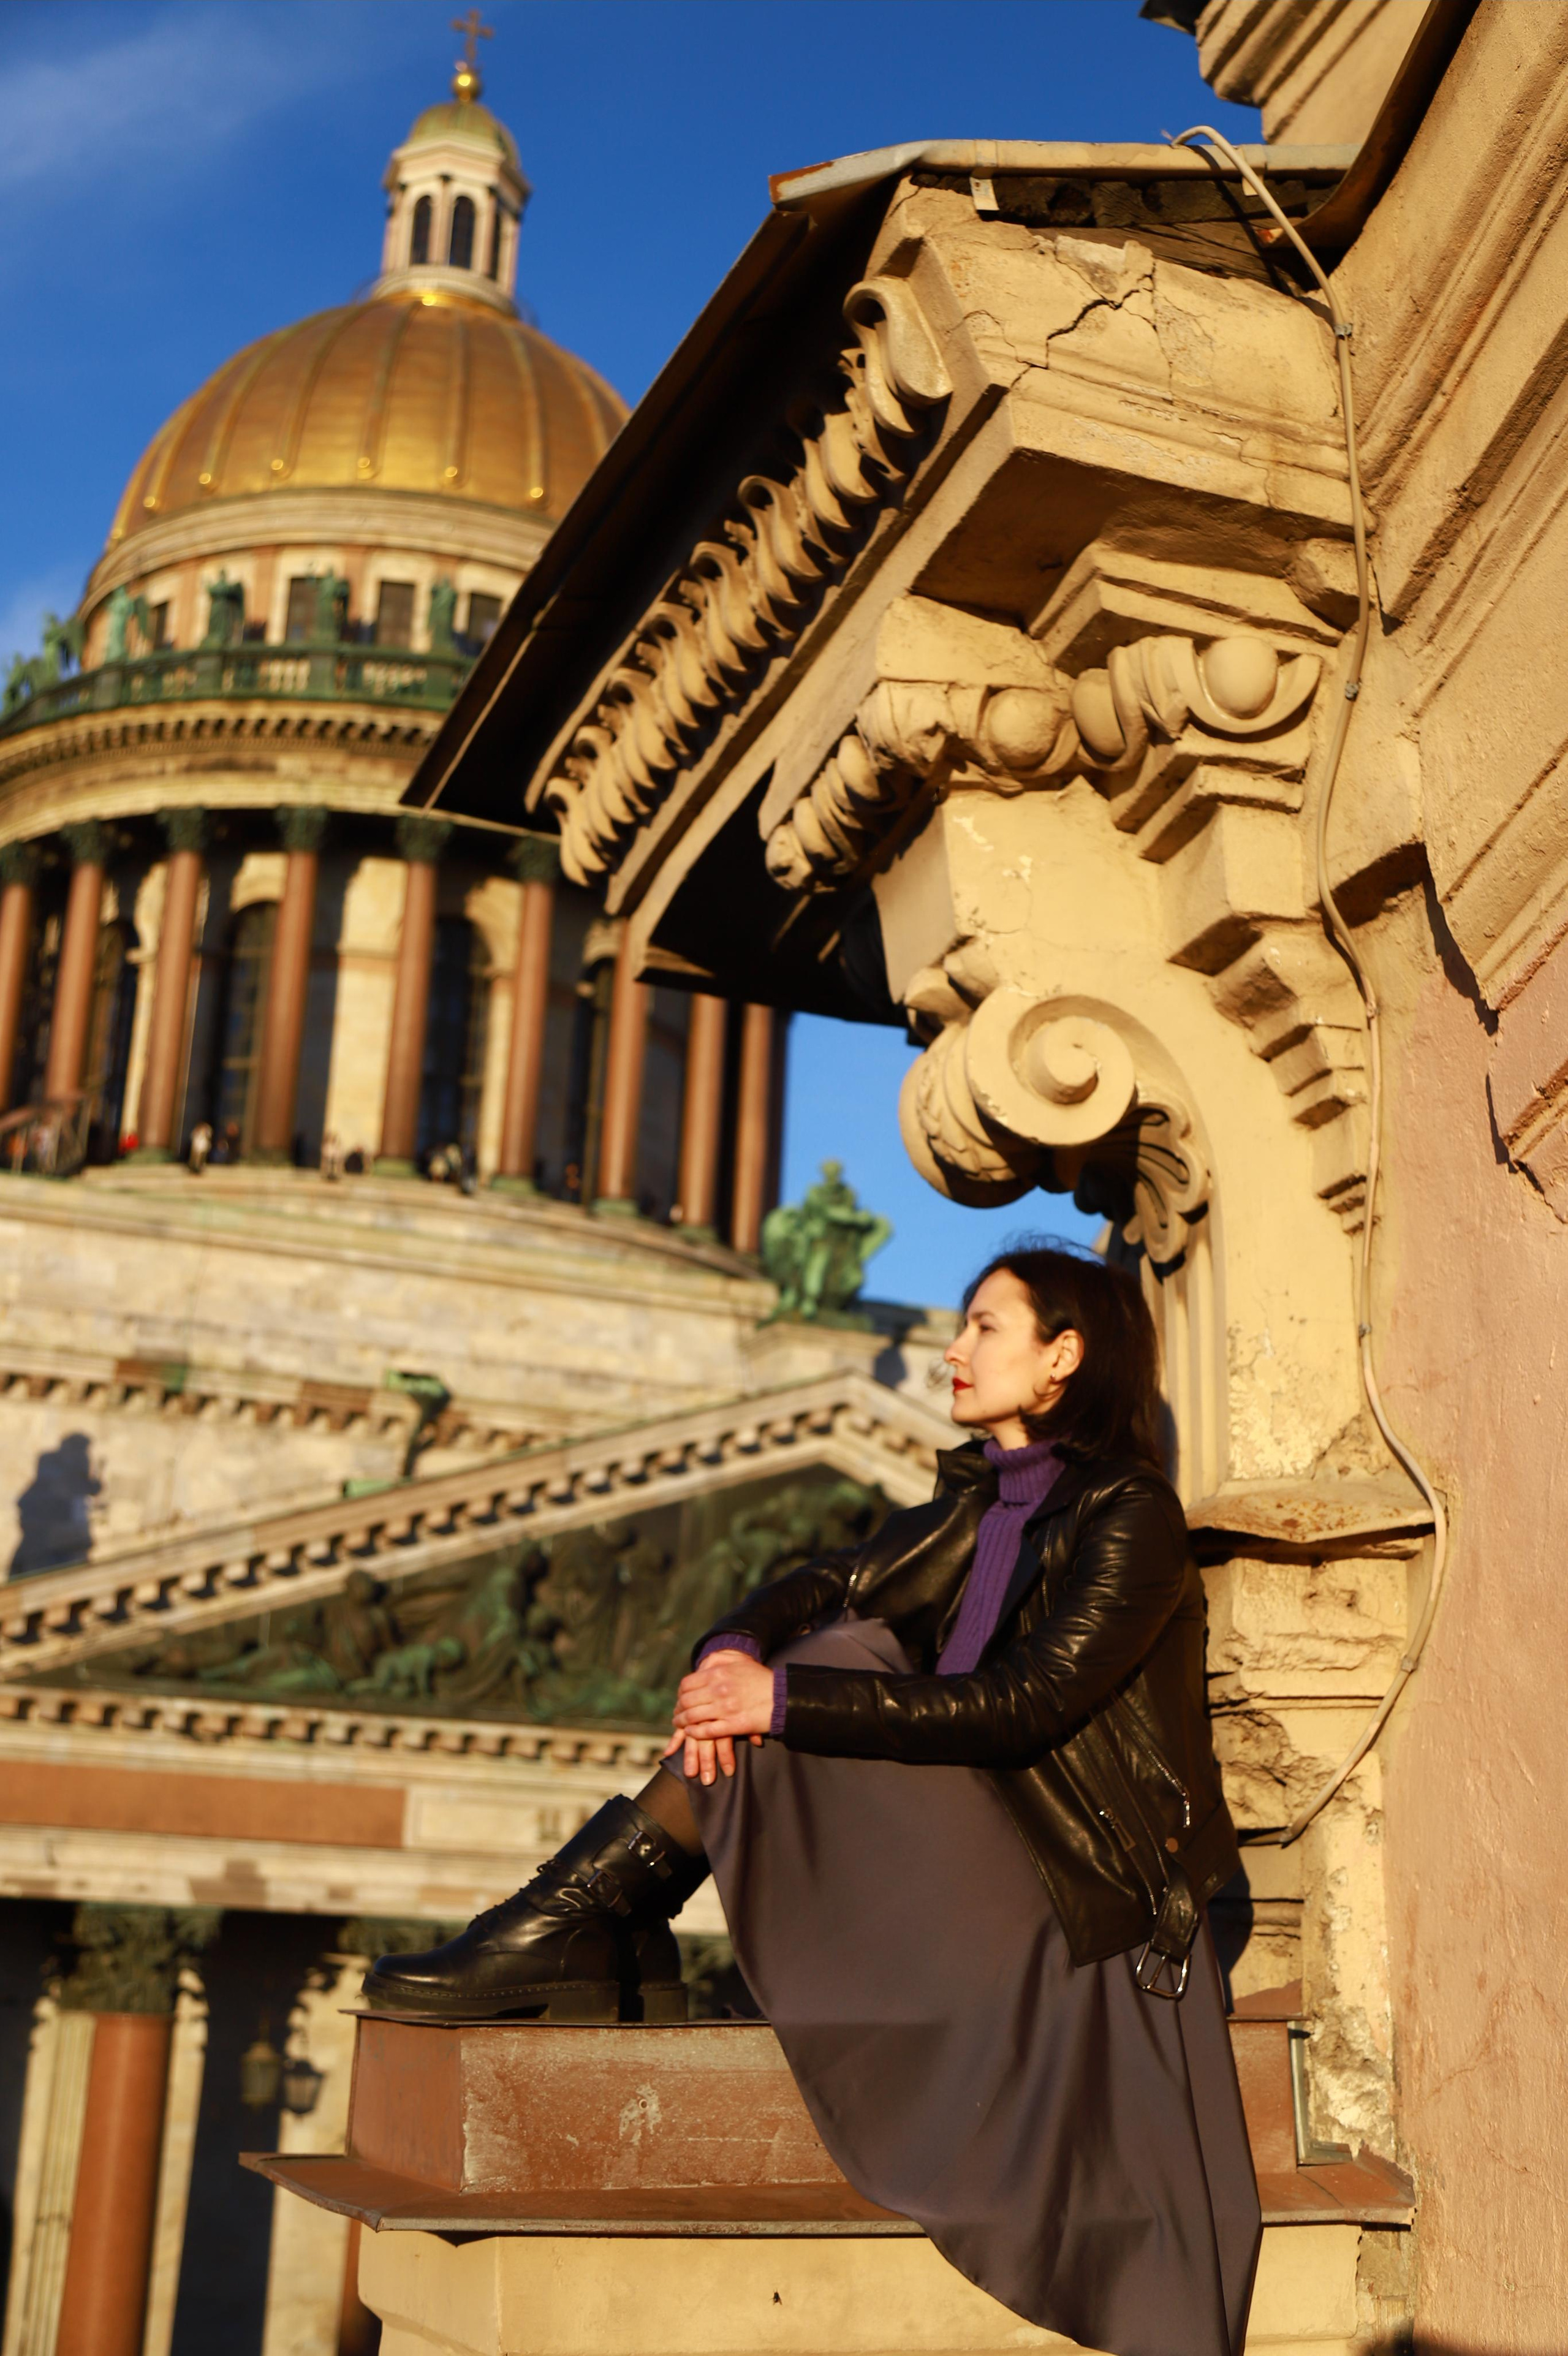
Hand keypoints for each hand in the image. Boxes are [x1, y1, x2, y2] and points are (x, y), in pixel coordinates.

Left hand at [661, 1649, 773, 1784]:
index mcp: (718, 1673)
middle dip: (678, 1710)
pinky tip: (692, 1733)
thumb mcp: (741, 1663)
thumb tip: (706, 1662)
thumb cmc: (762, 1679)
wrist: (782, 1697)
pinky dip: (695, 1733)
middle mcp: (718, 1690)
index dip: (680, 1694)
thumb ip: (722, 1660)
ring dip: (682, 1723)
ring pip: (693, 1717)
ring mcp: (724, 1709)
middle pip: (686, 1701)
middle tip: (677, 1715)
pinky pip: (706, 1731)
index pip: (687, 1684)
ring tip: (681, 1726)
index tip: (680, 1699)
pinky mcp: (732, 1725)